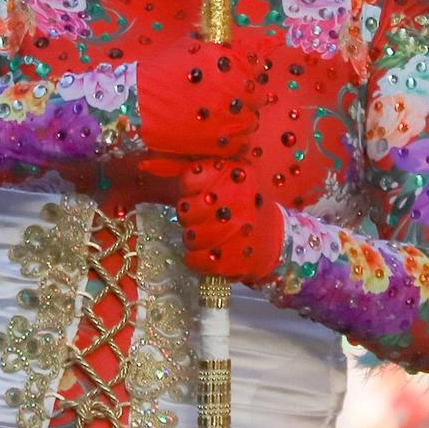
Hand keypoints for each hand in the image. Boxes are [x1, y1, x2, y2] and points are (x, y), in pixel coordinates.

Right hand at [137, 37, 270, 157]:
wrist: (136, 106)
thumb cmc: (158, 73)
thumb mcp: (187, 48)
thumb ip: (213, 48)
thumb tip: (226, 47)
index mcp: (231, 63)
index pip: (256, 66)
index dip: (247, 70)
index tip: (237, 75)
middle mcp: (237, 90)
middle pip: (257, 95)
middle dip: (244, 95)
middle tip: (225, 98)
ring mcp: (232, 119)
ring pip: (250, 120)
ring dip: (239, 117)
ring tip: (218, 117)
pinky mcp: (223, 144)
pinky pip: (241, 142)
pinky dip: (232, 138)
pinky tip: (215, 132)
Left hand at [175, 155, 283, 283]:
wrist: (276, 238)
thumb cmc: (245, 204)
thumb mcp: (231, 178)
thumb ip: (203, 172)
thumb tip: (152, 165)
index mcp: (236, 176)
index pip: (189, 179)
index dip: (188, 190)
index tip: (197, 194)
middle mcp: (237, 203)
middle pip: (185, 209)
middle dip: (189, 215)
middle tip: (203, 217)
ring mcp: (234, 234)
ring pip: (188, 236)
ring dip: (194, 237)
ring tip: (210, 235)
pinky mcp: (229, 262)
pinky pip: (193, 259)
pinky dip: (196, 258)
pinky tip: (209, 253)